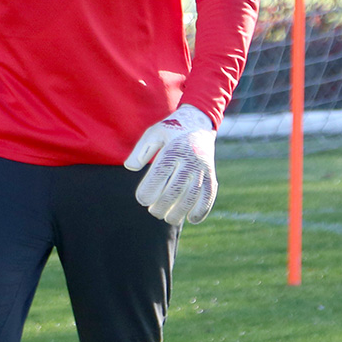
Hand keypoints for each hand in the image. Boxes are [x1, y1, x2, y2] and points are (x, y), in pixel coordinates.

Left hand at [122, 105, 216, 224]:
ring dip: (180, 212)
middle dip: (162, 206)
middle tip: (154, 212)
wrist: (199, 122)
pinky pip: (209, 196)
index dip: (148, 192)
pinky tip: (191, 219)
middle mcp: (190, 159)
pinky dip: (201, 211)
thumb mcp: (154, 134)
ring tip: (168, 218)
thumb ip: (141, 151)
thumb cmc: (171, 131)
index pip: (159, 175)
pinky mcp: (212, 175)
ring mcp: (203, 168)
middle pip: (175, 189)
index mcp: (173, 149)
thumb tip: (130, 167)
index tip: (142, 199)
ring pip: (193, 196)